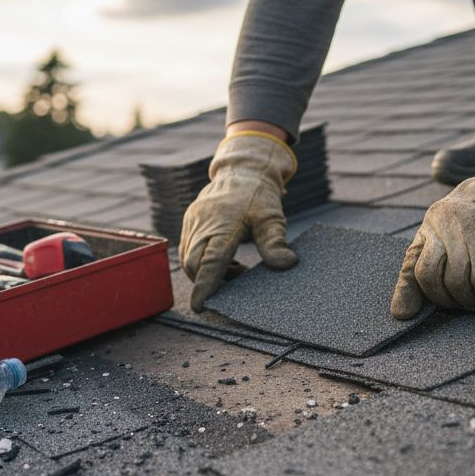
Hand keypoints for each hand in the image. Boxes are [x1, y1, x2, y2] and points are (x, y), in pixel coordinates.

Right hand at [180, 132, 297, 310]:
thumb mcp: (272, 218)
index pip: (210, 261)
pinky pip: (188, 249)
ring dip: (206, 271)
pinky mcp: (189, 222)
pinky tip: (224, 259)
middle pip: (193, 265)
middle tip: (237, 280)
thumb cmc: (259, 196)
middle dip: (208, 281)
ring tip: (235, 268)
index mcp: (222, 225)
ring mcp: (192, 222)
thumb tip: (287, 264)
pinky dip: (201, 261)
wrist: (242, 170)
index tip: (200, 306)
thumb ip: (275, 242)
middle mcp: (202, 224)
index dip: (205, 286)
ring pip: (188, 259)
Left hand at [391, 128, 474, 317]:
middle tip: (462, 300)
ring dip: (471, 298)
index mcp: (434, 220)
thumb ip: (436, 256)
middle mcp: (446, 225)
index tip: (404, 314)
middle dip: (443, 298)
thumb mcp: (458, 226)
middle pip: (428, 277)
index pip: (412, 260)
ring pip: (456, 285)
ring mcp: (470, 234)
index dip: (408, 291)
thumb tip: (403, 310)